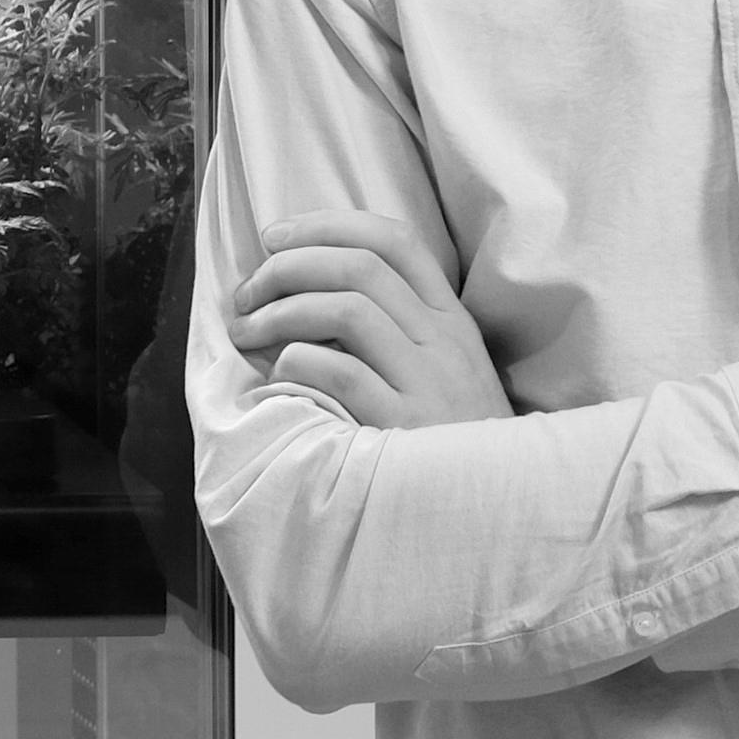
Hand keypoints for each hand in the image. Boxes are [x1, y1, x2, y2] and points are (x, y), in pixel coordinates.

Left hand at [227, 209, 510, 428]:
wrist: (493, 512)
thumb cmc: (449, 438)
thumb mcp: (441, 371)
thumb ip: (394, 326)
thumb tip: (307, 285)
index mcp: (451, 320)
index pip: (394, 241)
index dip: (326, 226)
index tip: (275, 236)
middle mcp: (444, 342)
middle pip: (360, 267)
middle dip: (287, 267)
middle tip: (245, 293)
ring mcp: (429, 383)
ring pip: (348, 310)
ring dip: (280, 312)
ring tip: (245, 333)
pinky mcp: (406, 428)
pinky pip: (341, 374)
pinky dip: (297, 364)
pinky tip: (279, 378)